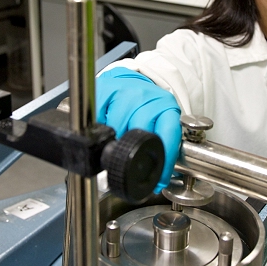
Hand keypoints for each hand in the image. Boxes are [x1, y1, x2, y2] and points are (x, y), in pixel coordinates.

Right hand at [97, 67, 180, 192]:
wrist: (130, 81)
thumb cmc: (145, 108)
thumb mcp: (161, 123)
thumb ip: (162, 147)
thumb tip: (158, 184)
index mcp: (166, 108)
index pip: (169, 136)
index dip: (164, 162)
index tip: (158, 180)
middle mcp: (148, 98)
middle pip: (138, 133)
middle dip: (132, 152)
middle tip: (128, 162)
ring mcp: (125, 92)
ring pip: (116, 127)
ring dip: (113, 142)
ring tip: (114, 144)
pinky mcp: (105, 89)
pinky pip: (97, 117)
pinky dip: (97, 128)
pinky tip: (102, 129)